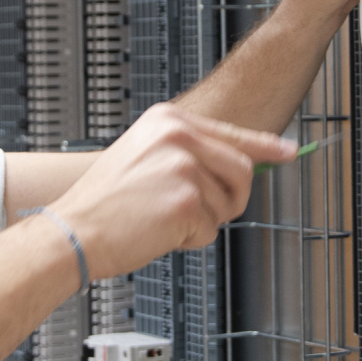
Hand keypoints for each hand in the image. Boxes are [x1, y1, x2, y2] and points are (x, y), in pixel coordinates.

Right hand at [48, 103, 297, 279]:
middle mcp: (178, 136)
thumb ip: (189, 155)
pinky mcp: (187, 201)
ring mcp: (184, 167)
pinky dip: (188, 240)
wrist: (73, 231)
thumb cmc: (101, 203)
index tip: (288, 152)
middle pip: (242, 170)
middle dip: (228, 198)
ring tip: (162, 218)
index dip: (264, 146)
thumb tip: (241, 166)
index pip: (230, 132)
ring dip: (202, 221)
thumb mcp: (143, 158)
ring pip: (229, 204)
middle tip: (194, 212)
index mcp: (166, 120)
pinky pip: (210, 230)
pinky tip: (157, 231)